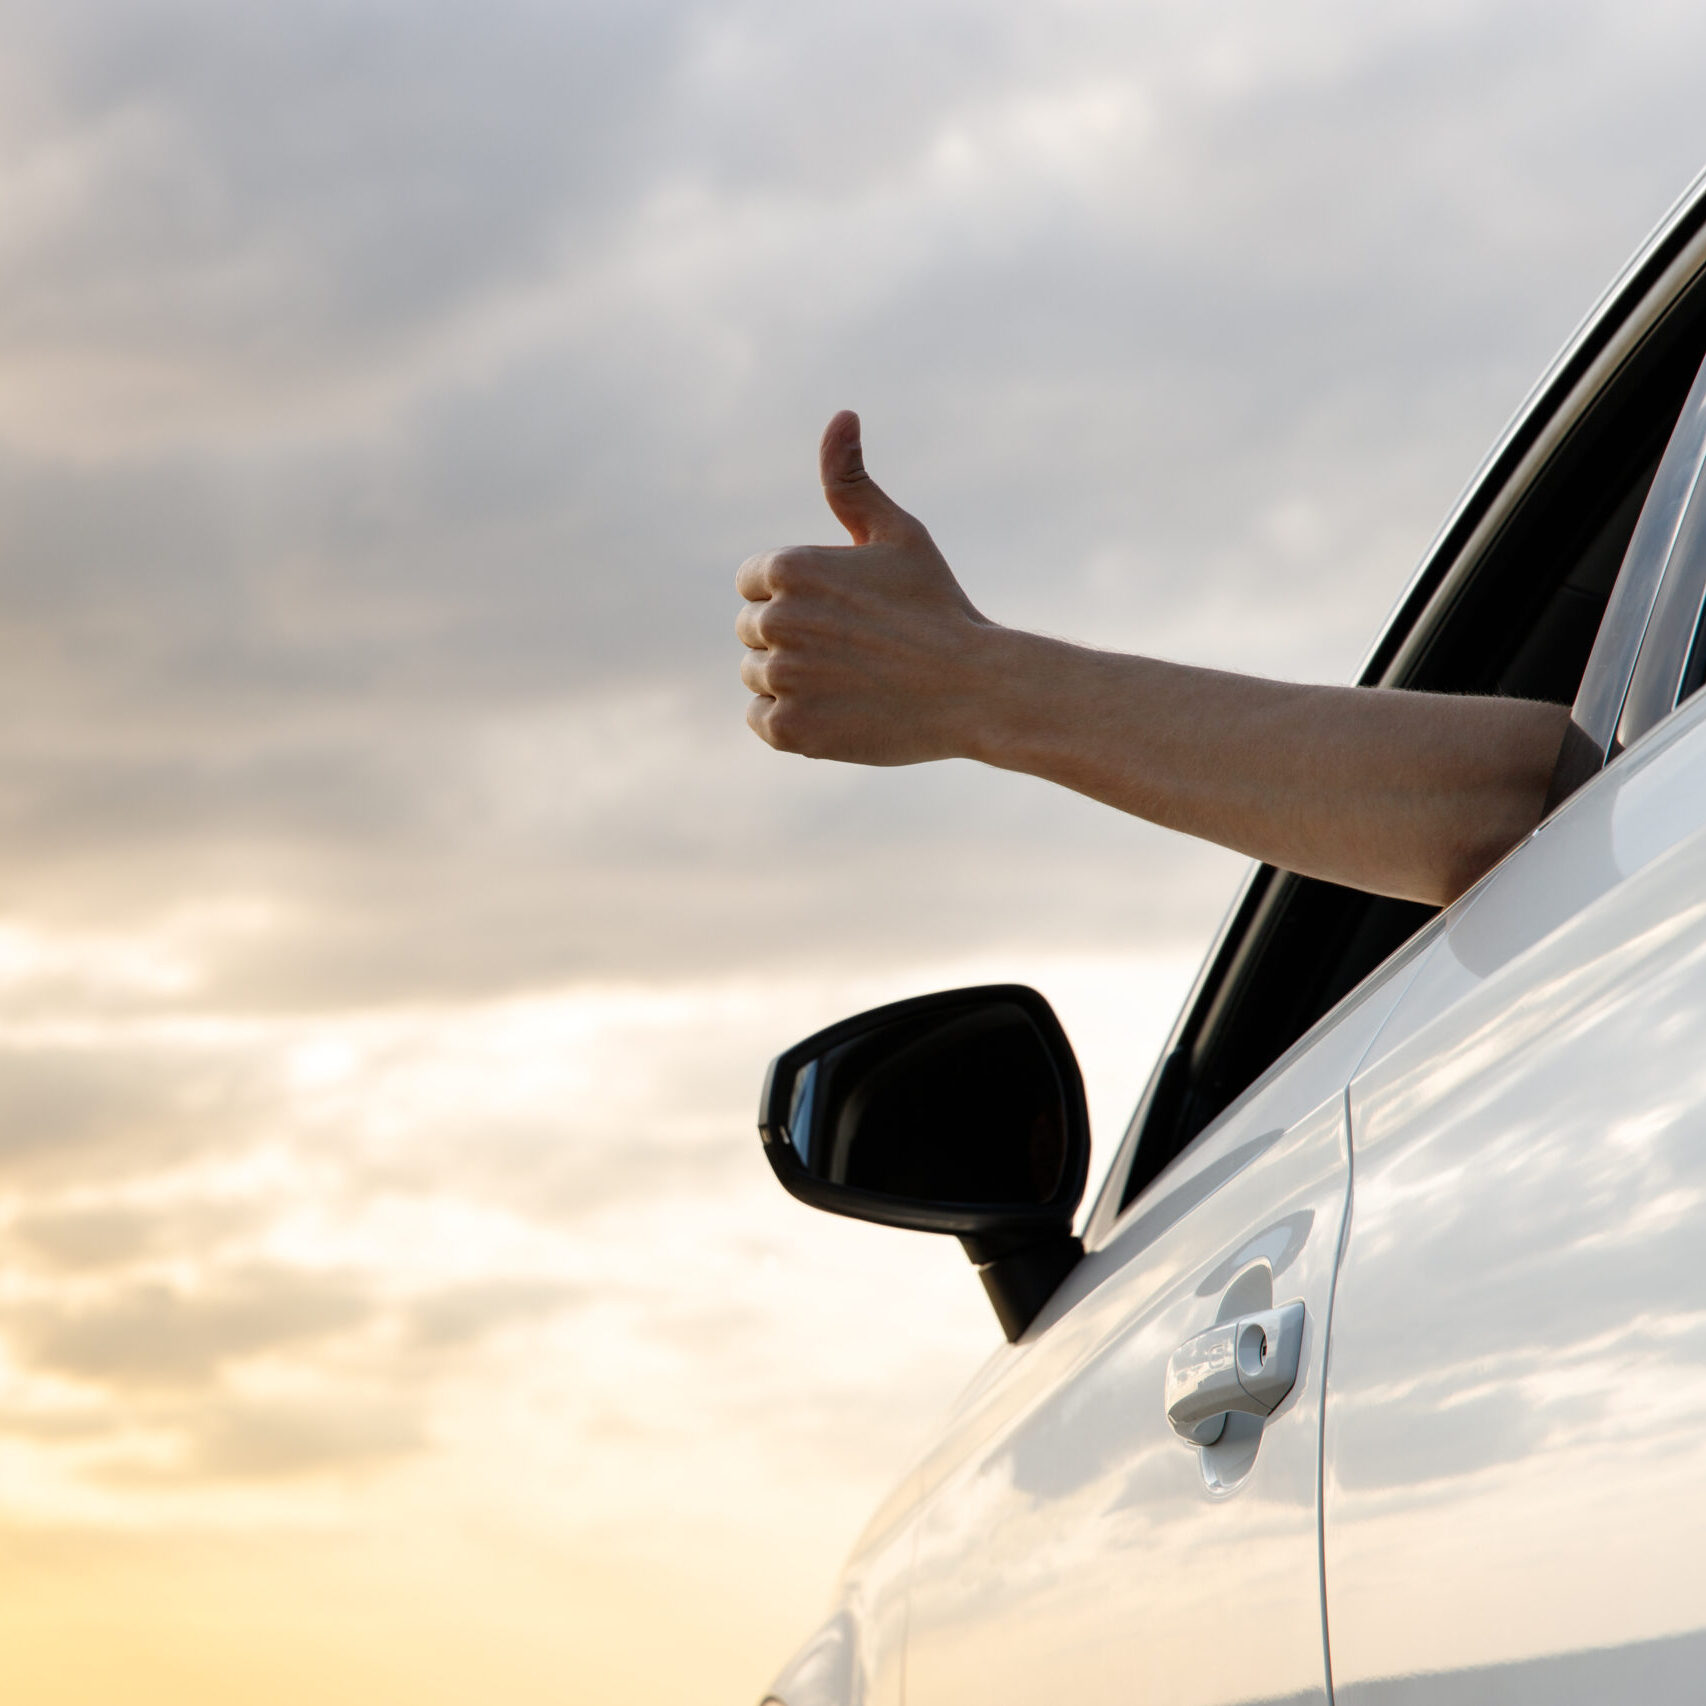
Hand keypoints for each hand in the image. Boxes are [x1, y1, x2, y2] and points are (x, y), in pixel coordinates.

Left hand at [736, 411, 992, 764]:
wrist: (975, 689)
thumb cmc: (938, 607)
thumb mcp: (898, 534)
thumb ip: (851, 481)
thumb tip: (841, 415)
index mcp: (789, 567)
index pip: (753, 582)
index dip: (795, 595)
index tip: (839, 611)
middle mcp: (775, 620)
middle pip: (751, 630)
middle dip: (792, 637)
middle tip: (853, 650)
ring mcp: (781, 678)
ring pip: (756, 676)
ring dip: (793, 679)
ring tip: (850, 680)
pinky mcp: (789, 730)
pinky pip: (761, 720)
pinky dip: (793, 719)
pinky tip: (838, 710)